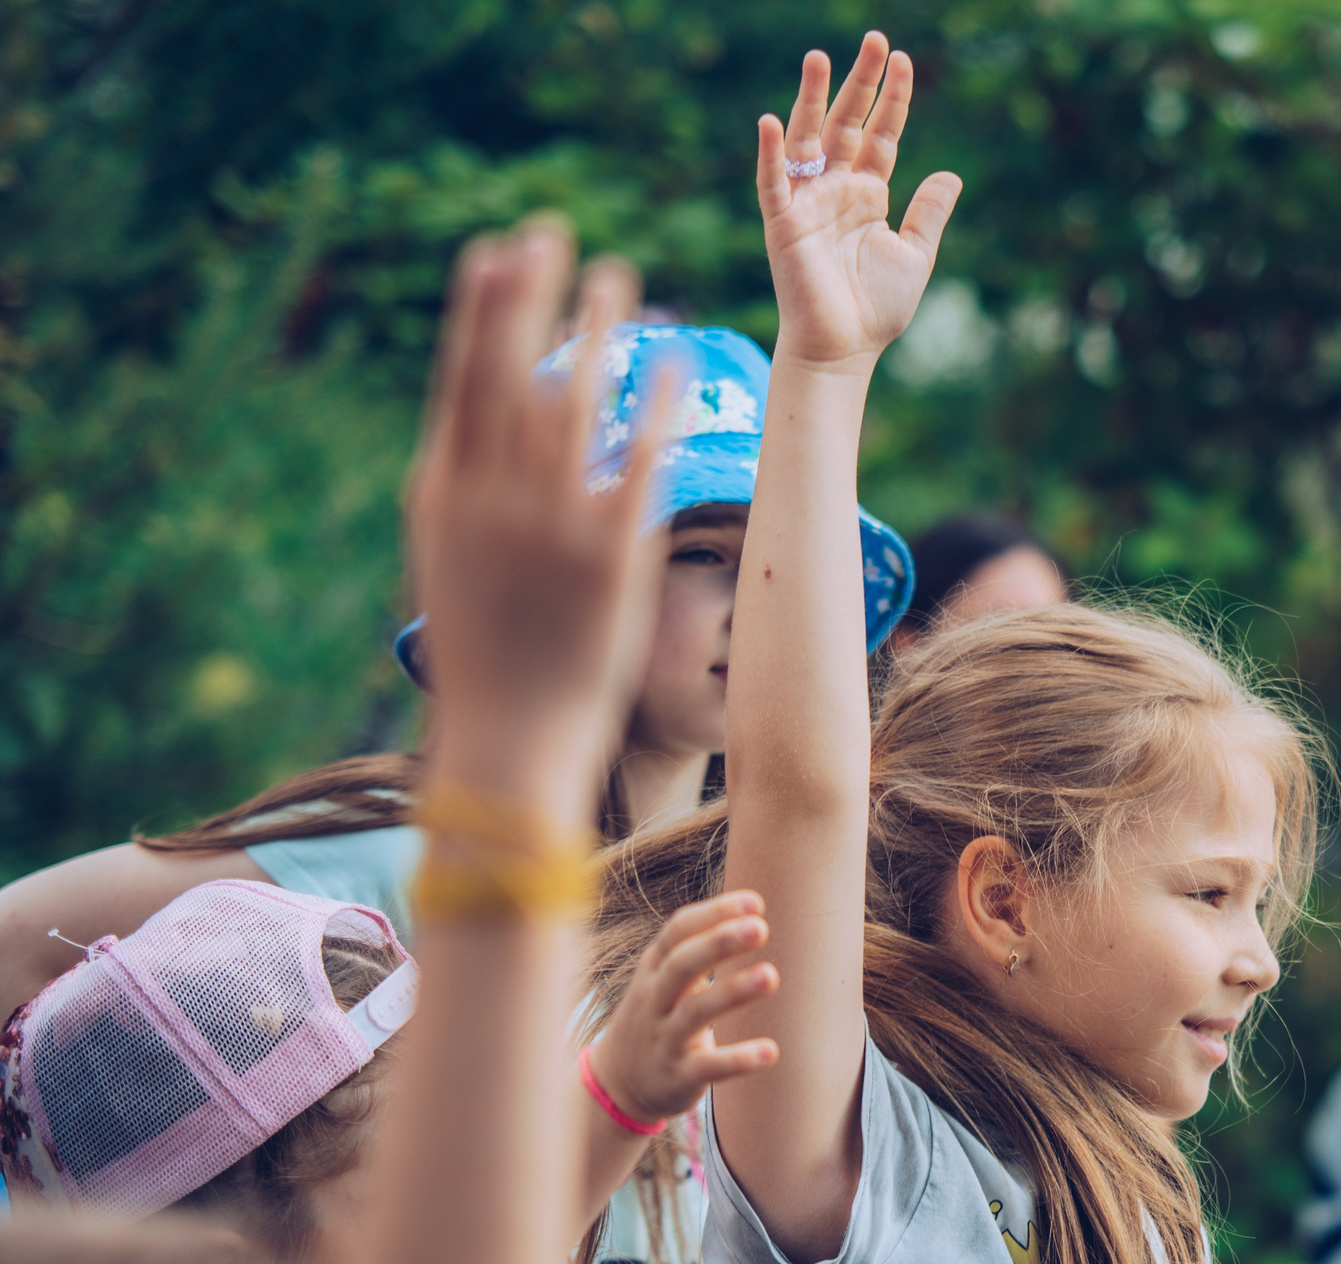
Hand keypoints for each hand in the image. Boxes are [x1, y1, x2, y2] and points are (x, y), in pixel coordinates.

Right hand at [405, 219, 675, 788]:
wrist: (513, 734)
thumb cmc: (487, 645)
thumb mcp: (455, 554)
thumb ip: (468, 482)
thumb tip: (482, 413)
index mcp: (444, 493)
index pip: (462, 381)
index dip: (478, 312)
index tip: (496, 251)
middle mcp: (493, 498)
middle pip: (511, 372)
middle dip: (531, 297)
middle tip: (553, 230)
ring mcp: (552, 525)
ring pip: (577, 403)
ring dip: (598, 334)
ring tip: (621, 277)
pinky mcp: (612, 556)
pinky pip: (638, 462)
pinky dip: (654, 408)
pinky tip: (673, 363)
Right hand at [587, 892, 781, 1126]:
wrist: (616, 1083)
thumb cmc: (657, 1017)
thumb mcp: (664, 979)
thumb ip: (698, 948)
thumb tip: (752, 912)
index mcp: (654, 970)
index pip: (677, 932)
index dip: (713, 914)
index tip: (755, 903)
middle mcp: (654, 1000)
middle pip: (681, 965)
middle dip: (719, 943)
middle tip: (760, 928)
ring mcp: (664, 1039)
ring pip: (694, 1012)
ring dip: (733, 992)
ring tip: (771, 976)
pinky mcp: (678, 1077)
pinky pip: (707, 1067)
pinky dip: (738, 1059)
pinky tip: (771, 1051)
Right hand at [756, 37, 962, 367]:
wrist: (845, 349)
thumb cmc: (876, 308)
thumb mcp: (914, 254)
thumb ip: (928, 213)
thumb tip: (951, 174)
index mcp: (867, 193)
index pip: (880, 134)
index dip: (891, 99)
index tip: (902, 60)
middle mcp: (835, 189)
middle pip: (847, 123)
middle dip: (860, 83)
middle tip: (874, 40)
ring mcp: (807, 202)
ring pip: (807, 139)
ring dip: (812, 99)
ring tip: (820, 58)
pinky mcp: (782, 223)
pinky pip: (773, 181)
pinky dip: (771, 153)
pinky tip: (772, 121)